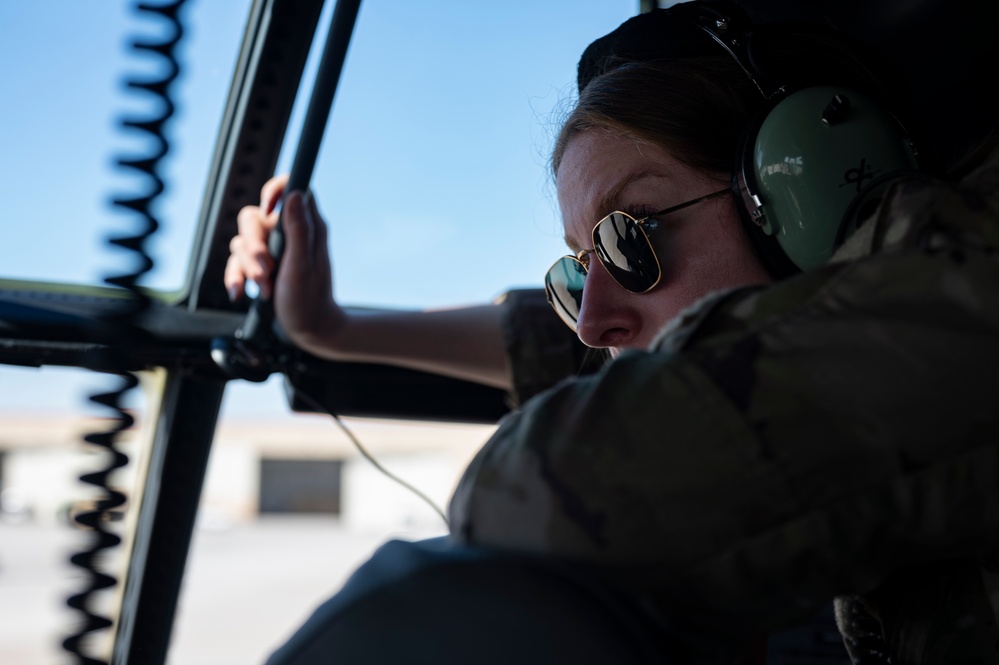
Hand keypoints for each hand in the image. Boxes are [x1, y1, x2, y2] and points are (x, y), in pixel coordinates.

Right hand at [224, 175, 345, 352]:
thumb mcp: (304, 265)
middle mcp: (287, 233)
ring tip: (265, 288)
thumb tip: (295, 193)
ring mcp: (272, 249)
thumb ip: (299, 230)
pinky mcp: (259, 265)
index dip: (274, 191)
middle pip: (252, 218)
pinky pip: (236, 263)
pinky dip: (236, 277)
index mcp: (306, 225)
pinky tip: (241, 292)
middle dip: (253, 246)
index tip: (268, 211)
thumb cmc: (311, 299)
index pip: (291, 188)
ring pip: (241, 242)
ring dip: (247, 268)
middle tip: (267, 269)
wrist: (309, 329)